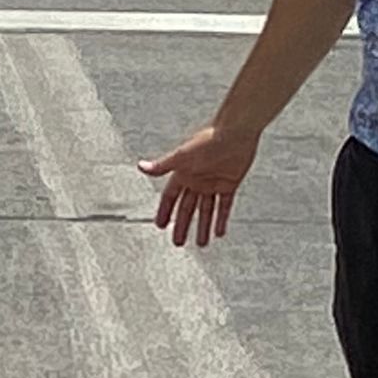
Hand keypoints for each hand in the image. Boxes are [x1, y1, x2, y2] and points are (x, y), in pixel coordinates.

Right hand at [140, 119, 260, 250]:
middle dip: (181, 225)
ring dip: (202, 227)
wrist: (236, 133)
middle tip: (178, 242)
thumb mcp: (182, 155)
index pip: (170, 197)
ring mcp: (213, 183)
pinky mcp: (229, 184)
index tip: (159, 225)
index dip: (164, 211)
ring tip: (201, 244)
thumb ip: (162, 165)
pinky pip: (224, 206)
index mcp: (183, 173)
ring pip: (206, 211)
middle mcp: (197, 180)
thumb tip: (140, 166)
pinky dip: (221, 219)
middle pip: (187, 208)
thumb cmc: (208, 139)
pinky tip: (219, 232)